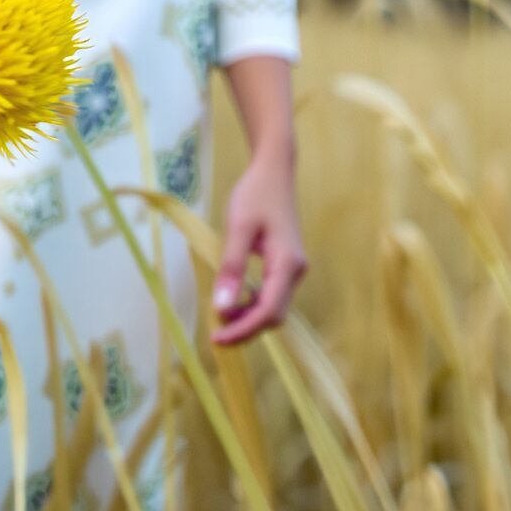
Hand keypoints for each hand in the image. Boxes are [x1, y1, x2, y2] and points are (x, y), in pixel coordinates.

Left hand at [211, 149, 306, 344]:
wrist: (273, 172)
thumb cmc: (255, 195)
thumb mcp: (239, 228)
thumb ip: (233, 267)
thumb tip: (223, 307)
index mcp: (288, 265)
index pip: (269, 312)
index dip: (243, 329)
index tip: (217, 337)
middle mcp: (296, 272)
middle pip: (274, 315)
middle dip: (246, 329)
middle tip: (215, 334)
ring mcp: (293, 269)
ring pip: (273, 307)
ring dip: (248, 318)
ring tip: (219, 319)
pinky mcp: (285, 265)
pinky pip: (270, 295)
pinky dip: (252, 304)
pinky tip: (232, 301)